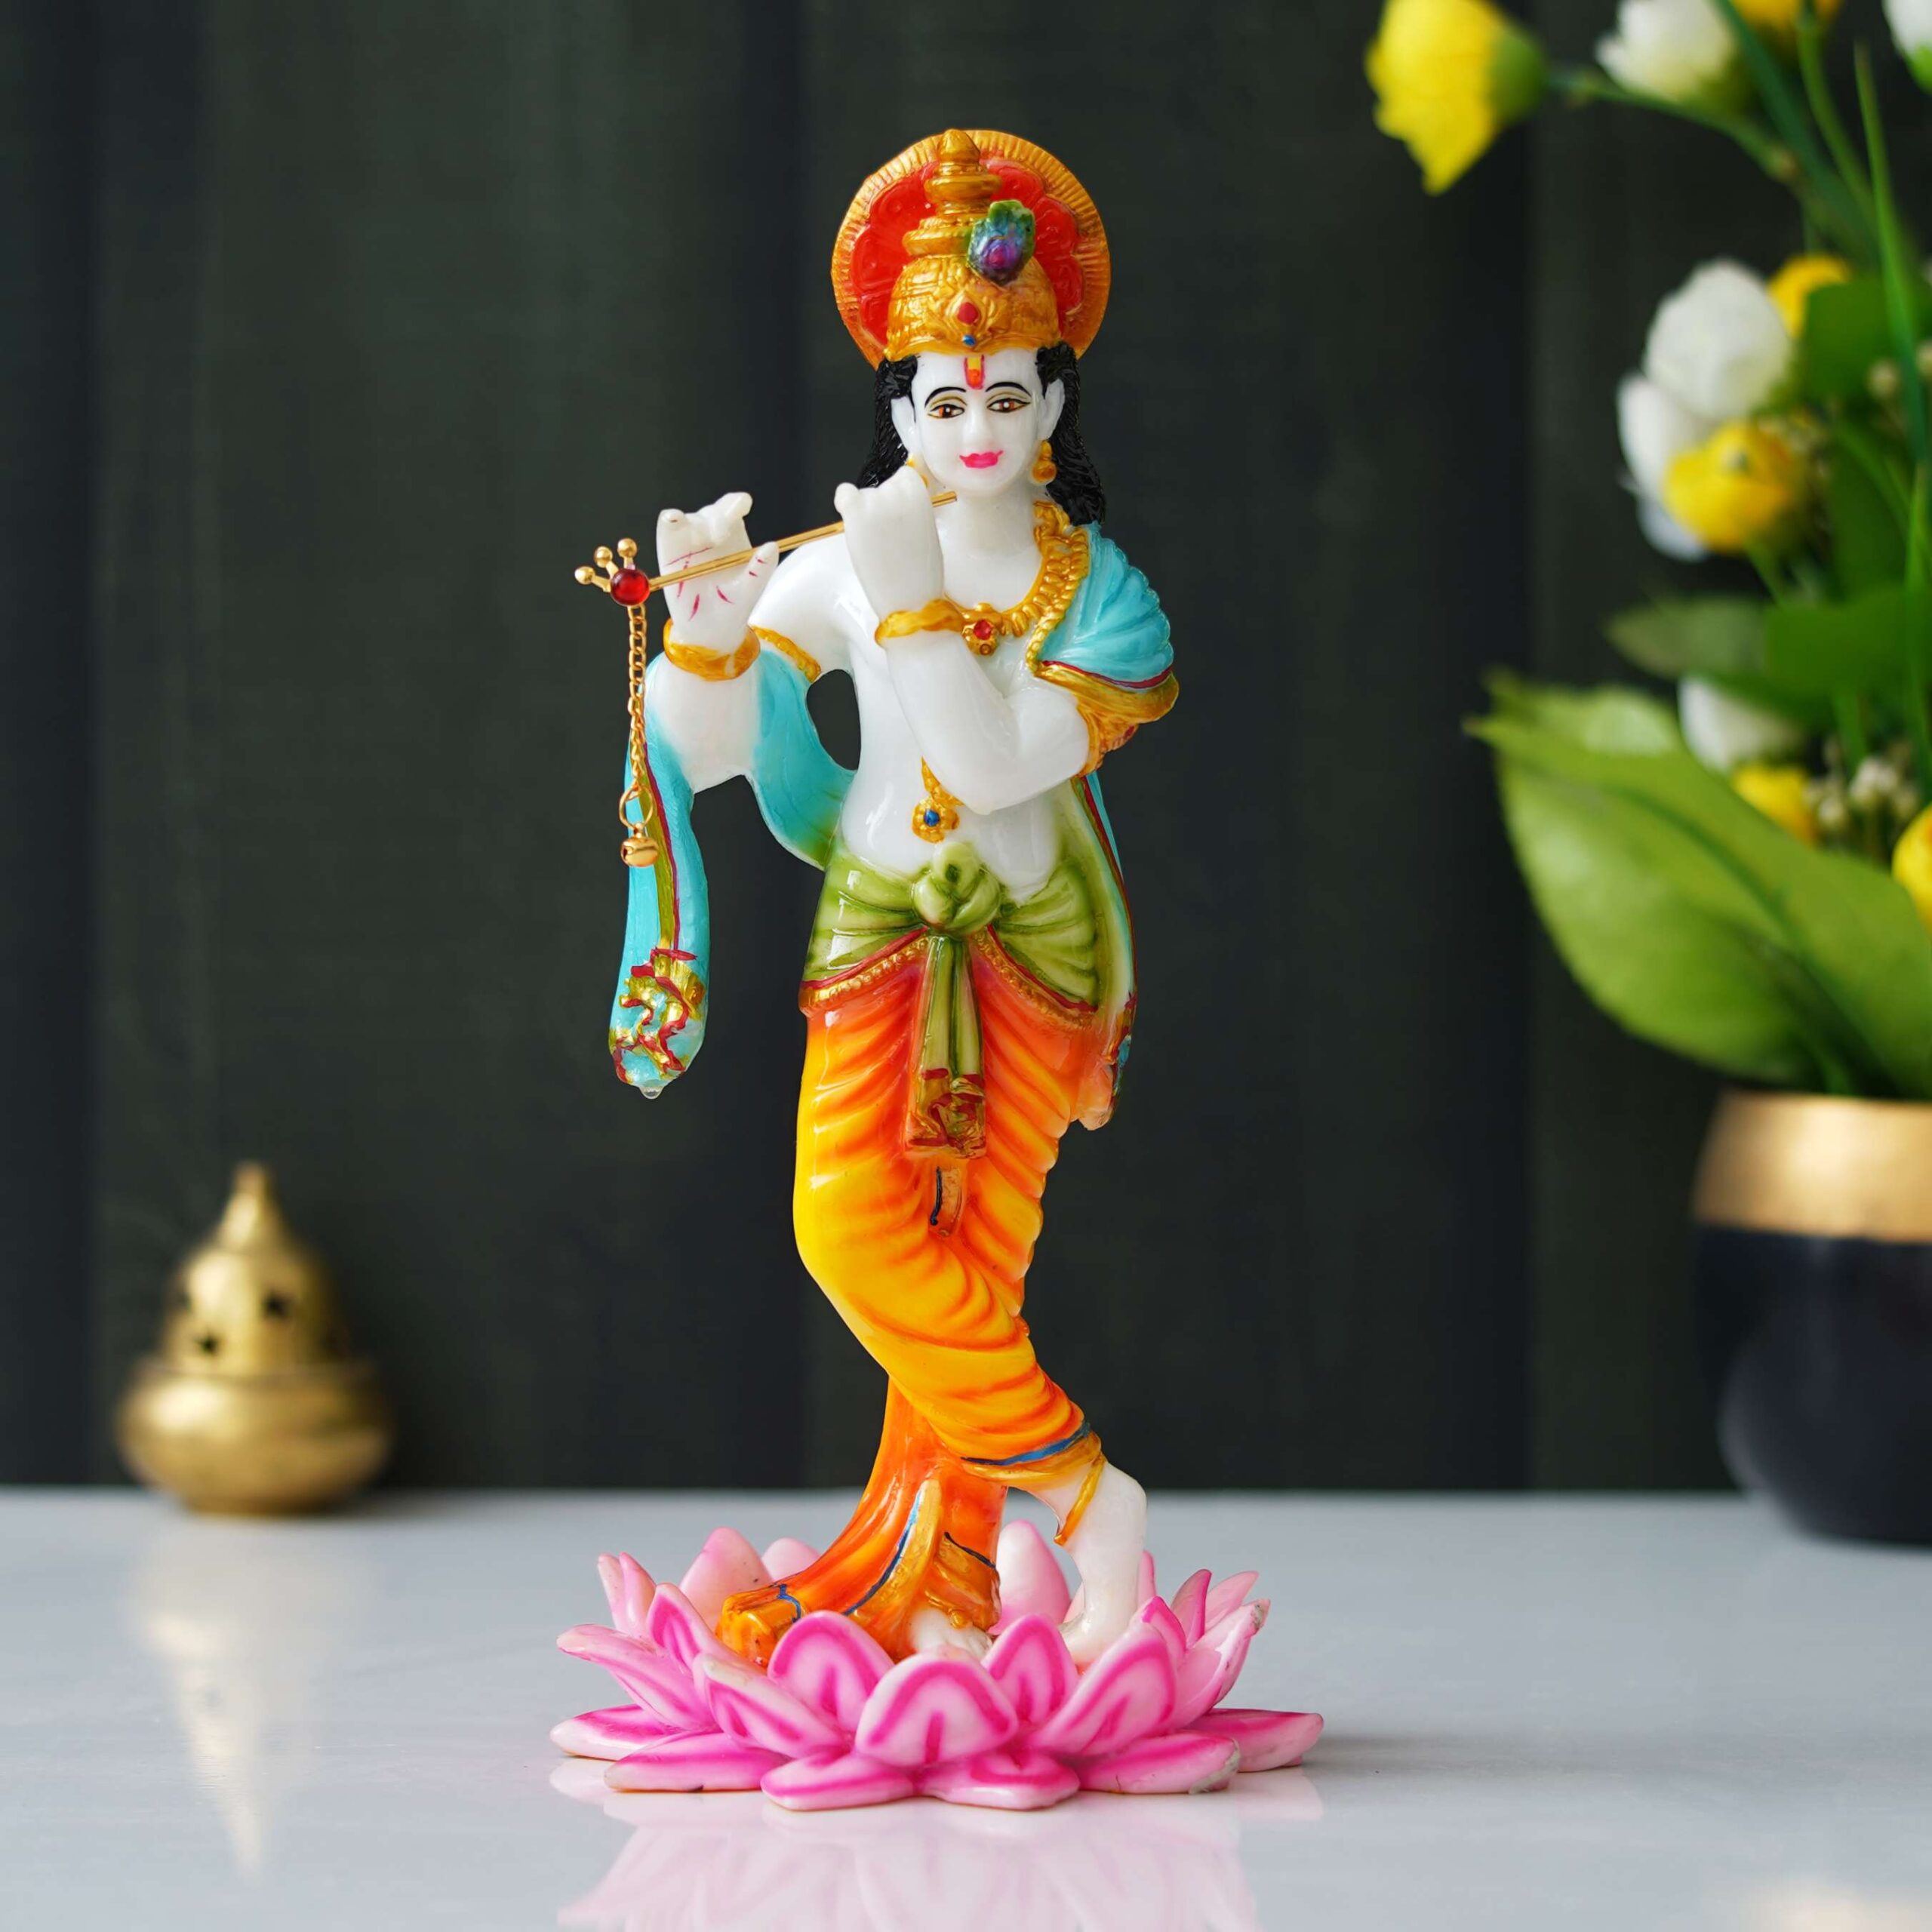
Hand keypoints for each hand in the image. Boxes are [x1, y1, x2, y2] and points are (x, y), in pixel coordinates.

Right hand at [655, 492, 777, 651]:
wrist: (707, 630)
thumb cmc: (732, 608)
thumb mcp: (750, 591)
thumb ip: (761, 569)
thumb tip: (772, 546)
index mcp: (734, 535)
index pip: (734, 507)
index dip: (736, 503)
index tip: (741, 507)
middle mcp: (711, 532)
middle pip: (713, 511)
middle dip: (718, 516)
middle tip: (720, 535)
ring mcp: (689, 539)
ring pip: (691, 518)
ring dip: (696, 522)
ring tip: (705, 539)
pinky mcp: (669, 548)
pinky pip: (668, 527)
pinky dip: (670, 520)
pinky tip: (674, 520)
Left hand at [834, 468, 943, 623]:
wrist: (911, 601)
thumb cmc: (921, 573)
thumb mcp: (926, 531)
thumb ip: (912, 510)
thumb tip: (893, 503)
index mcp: (921, 493)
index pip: (904, 476)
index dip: (899, 496)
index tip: (899, 515)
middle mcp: (898, 491)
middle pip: (882, 487)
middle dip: (881, 506)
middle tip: (886, 536)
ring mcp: (876, 501)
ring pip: (863, 495)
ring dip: (865, 513)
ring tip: (876, 544)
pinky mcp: (857, 513)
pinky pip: (844, 494)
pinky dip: (845, 503)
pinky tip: (853, 524)